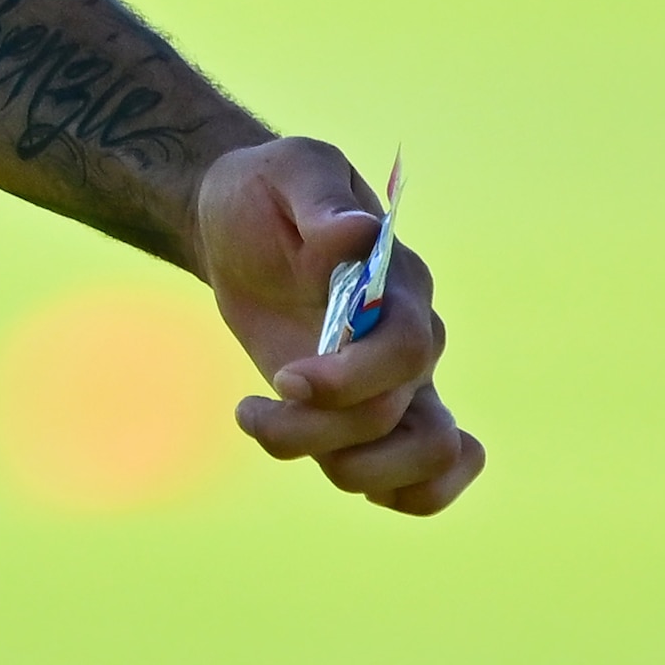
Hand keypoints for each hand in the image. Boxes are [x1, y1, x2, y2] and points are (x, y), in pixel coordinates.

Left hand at [195, 136, 485, 515]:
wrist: (242, 223)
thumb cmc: (268, 189)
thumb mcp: (290, 169)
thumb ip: (323, 200)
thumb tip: (356, 233)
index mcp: (401, 284)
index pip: (407, 349)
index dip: (352, 378)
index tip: (285, 378)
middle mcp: (413, 340)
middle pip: (409, 421)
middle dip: (328, 433)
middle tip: (254, 411)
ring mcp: (396, 383)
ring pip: (419, 459)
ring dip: (346, 469)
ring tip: (265, 427)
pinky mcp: (366, 414)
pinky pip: (423, 476)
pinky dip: (403, 494)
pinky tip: (341, 471)